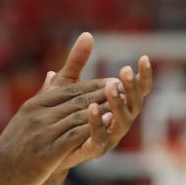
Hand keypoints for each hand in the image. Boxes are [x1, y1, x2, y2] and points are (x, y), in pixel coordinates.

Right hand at [0, 76, 114, 184]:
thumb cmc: (11, 148)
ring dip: (103, 107)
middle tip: (123, 85)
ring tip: (122, 102)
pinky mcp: (48, 152)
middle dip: (102, 92)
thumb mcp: (24, 117)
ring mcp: (43, 133)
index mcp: (34, 105)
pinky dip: (93, 127)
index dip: (92, 85)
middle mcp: (38, 115)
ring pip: (79, 115)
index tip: (112, 81)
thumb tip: (52, 73)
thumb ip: (42, 95)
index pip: (68, 90)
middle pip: (76, 100)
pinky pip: (75, 135)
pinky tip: (109, 123)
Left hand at [43, 32, 153, 169]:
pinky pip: (100, 137)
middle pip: (136, 105)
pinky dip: (98, 122)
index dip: (143, 76)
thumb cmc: (59, 112)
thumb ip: (77, 62)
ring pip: (122, 122)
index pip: (137, 90)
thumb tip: (86, 34)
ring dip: (118, 103)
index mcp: (116, 106)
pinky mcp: (93, 150)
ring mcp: (108, 137)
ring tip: (111, 86)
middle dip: (132, 88)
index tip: (143, 58)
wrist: (42, 147)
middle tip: (125, 71)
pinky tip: (93, 107)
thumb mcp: (67, 83)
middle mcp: (118, 122)